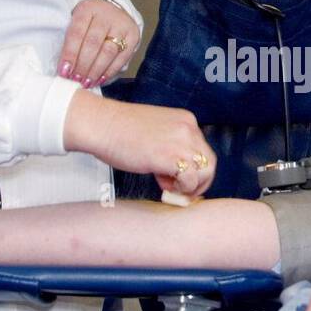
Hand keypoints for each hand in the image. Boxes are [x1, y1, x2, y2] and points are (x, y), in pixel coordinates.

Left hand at [59, 0, 139, 88]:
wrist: (112, 10)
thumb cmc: (89, 21)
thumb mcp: (77, 22)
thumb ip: (71, 42)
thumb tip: (64, 69)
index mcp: (87, 9)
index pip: (76, 33)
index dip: (70, 54)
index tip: (64, 71)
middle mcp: (106, 15)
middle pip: (93, 44)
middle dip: (83, 65)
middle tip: (75, 80)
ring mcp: (122, 25)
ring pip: (108, 52)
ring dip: (95, 71)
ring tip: (86, 83)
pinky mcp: (133, 36)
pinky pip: (122, 57)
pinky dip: (110, 71)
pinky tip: (100, 79)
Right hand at [63, 91, 215, 197]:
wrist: (101, 125)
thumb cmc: (119, 131)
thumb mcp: (154, 135)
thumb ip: (170, 149)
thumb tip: (176, 173)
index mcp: (185, 120)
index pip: (202, 149)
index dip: (192, 168)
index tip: (177, 178)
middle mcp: (188, 129)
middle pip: (209, 162)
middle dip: (197, 181)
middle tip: (179, 189)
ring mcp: (182, 142)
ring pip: (205, 172)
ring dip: (190, 186)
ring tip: (168, 187)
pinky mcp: (171, 156)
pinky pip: (190, 181)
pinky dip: (181, 190)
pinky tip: (164, 187)